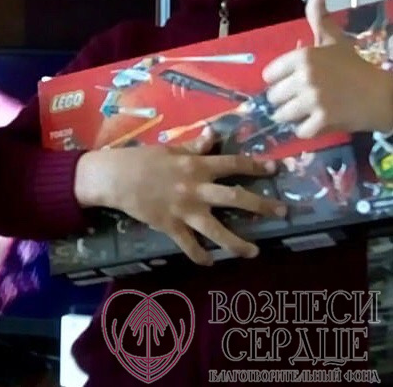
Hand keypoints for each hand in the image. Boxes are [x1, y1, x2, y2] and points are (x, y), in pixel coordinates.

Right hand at [77, 130, 284, 265]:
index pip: (233, 164)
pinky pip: (190, 245)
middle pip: (235, 198)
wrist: (114, 177)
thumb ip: (194, 145)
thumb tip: (215, 134)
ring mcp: (184, 209)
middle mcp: (196, 188)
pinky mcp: (170, 225)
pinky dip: (201, 255)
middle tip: (283, 212)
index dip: (255, 165)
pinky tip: (210, 262)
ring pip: (217, 229)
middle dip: (262, 205)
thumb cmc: (141, 159)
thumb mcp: (169, 148)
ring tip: (254, 252)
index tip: (275, 168)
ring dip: (238, 242)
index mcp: (196, 165)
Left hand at [263, 0, 392, 136]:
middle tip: (307, 98)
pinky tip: (320, 122)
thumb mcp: (334, 39)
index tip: (298, 81)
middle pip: (274, 98)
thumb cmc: (354, 67)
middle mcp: (304, 77)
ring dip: (295, 116)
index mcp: (302, 56)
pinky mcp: (322, 120)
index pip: (269, 76)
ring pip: (283, 115)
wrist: (383, 95)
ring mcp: (313, 100)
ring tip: (312, 110)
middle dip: (287, 100)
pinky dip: (307, 130)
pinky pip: (299, 131)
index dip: (282, 81)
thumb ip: (319, 17)